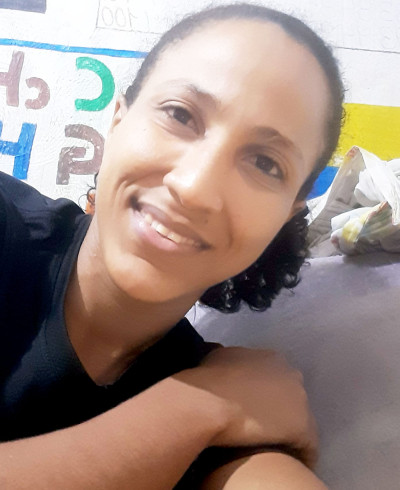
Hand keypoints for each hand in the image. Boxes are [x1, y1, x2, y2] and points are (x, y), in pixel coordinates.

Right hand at [176, 347, 317, 467]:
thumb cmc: (208, 381)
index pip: (276, 378)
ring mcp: (299, 399)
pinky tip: (289, 463)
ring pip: (302, 420)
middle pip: (291, 396)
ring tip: (273, 447)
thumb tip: (227, 365)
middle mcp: (290, 373)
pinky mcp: (302, 427)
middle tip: (262, 426)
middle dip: (280, 409)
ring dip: (289, 432)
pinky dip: (299, 454)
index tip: (255, 407)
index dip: (265, 394)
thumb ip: (231, 360)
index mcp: (271, 358)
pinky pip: (308, 446)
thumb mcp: (217, 357)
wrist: (208, 402)